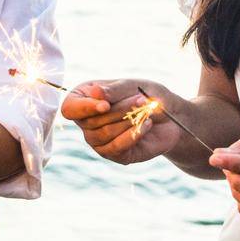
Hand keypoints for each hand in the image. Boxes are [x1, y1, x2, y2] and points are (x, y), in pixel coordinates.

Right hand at [61, 79, 182, 164]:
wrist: (170, 115)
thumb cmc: (146, 95)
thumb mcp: (131, 86)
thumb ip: (113, 91)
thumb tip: (94, 92)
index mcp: (83, 99)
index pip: (69, 109)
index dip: (84, 108)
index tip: (106, 105)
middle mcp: (86, 122)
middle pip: (90, 122)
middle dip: (118, 110)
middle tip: (140, 99)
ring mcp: (98, 140)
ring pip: (104, 134)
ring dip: (127, 121)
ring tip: (146, 111)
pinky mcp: (113, 154)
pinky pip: (117, 147)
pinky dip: (133, 135)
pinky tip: (146, 125)